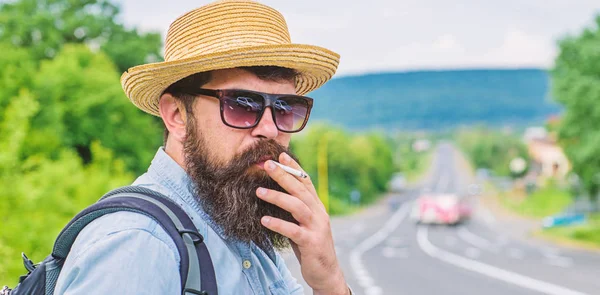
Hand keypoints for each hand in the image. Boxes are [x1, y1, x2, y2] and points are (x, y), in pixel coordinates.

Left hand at [256, 153, 348, 294]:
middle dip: (283, 175)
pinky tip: (264, 220)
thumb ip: (294, 209)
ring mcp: (317, 227)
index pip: (306, 181)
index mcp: (317, 206)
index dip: (294, 167)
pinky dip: (278, 224)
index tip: (280, 155)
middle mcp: (319, 213)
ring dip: (277, 197)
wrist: (326, 272)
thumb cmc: (310, 246)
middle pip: (301, 190)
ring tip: (258, 191)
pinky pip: (294, 231)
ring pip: (298, 206)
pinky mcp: (312, 243)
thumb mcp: (303, 223)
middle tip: (266, 164)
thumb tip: (276, 193)